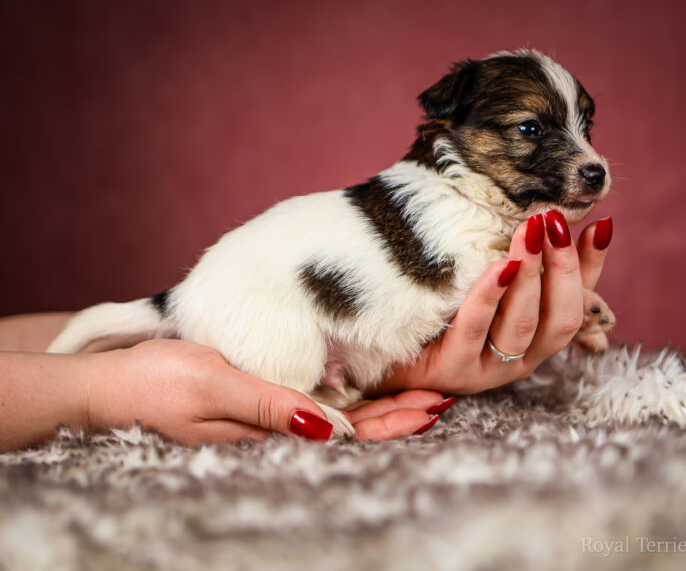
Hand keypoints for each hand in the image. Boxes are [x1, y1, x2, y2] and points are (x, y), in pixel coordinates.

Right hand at [90, 339, 445, 443]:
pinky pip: (316, 395)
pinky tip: (372, 381)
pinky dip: (351, 390)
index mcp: (272, 430)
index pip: (347, 433)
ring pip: (340, 411)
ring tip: (425, 390)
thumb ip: (272, 408)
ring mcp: (271, 410)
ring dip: (383, 402)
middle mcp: (278, 425)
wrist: (112, 382)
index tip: (434, 406)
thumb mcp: (214, 388)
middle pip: (353, 425)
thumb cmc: (156, 383)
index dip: (393, 422)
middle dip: (399, 413)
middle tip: (445, 397)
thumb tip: (333, 430)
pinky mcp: (261, 393)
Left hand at [378, 212, 611, 394]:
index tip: (600, 223)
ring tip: (529, 232)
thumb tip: (554, 219)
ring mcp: (488, 369)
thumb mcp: (487, 283)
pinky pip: (474, 330)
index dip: (591, 265)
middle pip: (560, 318)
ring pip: (522, 324)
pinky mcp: (453, 370)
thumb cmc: (441, 313)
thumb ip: (521, 261)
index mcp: (537, 338)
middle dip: (562, 267)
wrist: (388, 352)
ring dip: (530, 275)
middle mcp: (521, 358)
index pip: (578, 301)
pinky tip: (497, 266)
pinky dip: (489, 296)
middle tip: (554, 222)